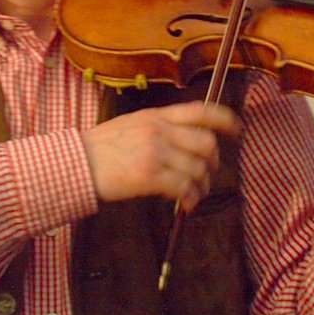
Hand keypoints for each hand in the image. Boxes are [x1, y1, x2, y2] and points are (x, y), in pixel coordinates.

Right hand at [81, 101, 241, 210]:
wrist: (75, 163)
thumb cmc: (100, 148)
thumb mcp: (132, 125)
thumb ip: (158, 128)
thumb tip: (185, 141)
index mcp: (156, 115)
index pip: (201, 110)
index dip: (225, 119)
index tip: (237, 130)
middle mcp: (159, 130)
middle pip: (206, 142)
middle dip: (213, 162)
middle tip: (208, 174)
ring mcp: (155, 152)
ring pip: (198, 168)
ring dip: (202, 185)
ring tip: (195, 194)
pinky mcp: (148, 175)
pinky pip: (184, 187)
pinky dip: (190, 198)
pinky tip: (186, 204)